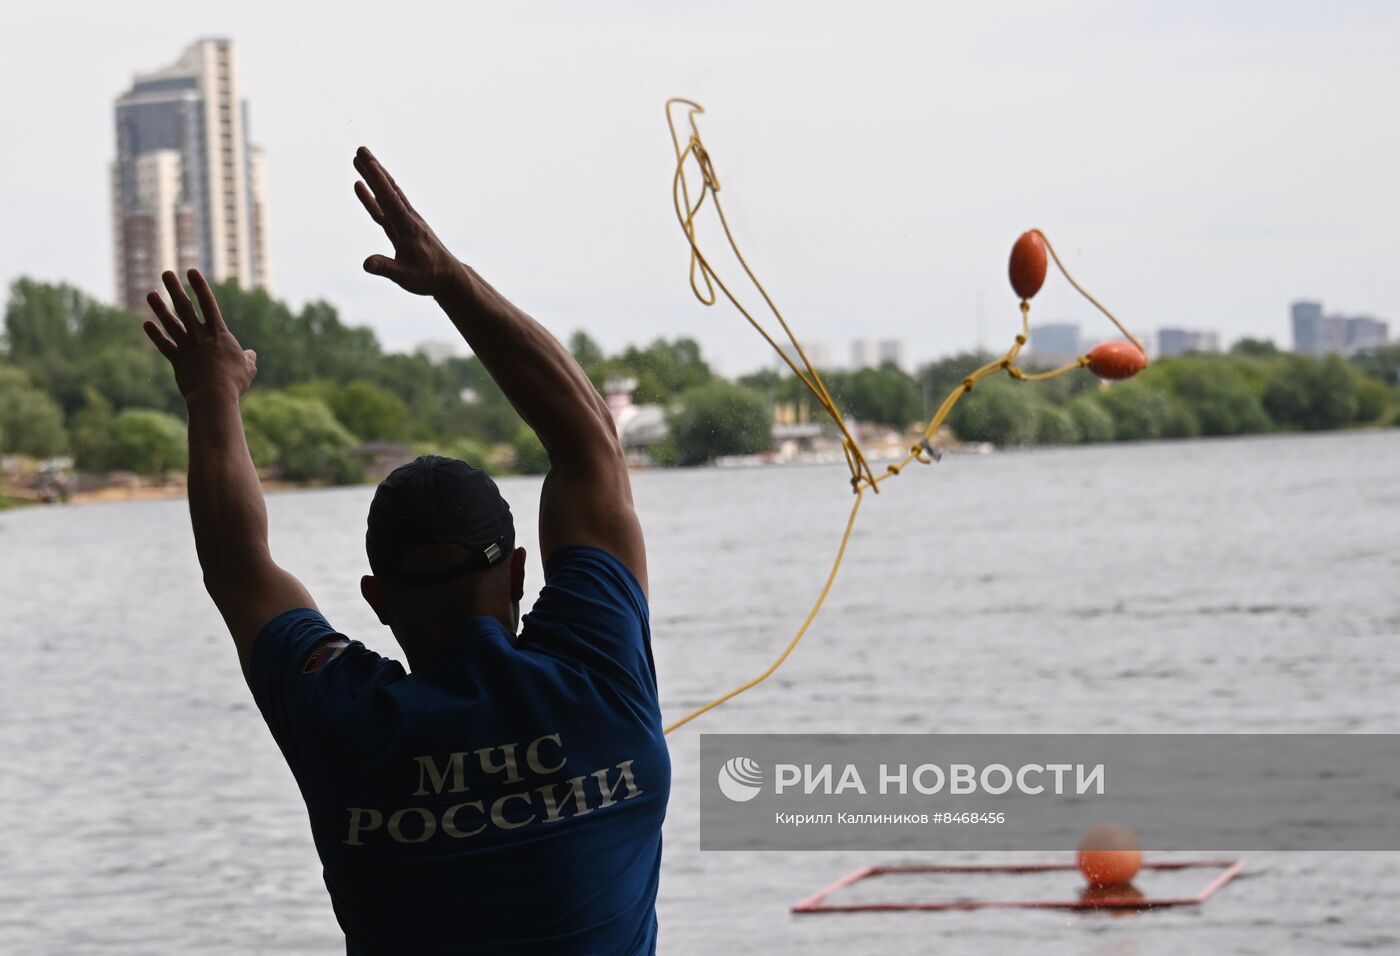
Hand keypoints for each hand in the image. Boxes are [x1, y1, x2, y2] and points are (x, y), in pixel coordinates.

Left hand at [144, 270, 256, 402]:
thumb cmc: (234, 381)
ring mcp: (187, 347)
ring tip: (150, 293)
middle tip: (166, 273)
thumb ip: (248, 358)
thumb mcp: (248, 368)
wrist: (214, 396)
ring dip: (160, 307)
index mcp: (219, 334)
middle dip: (175, 289)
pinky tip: (147, 324)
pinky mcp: (177, 361)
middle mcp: (200, 336)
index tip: (191, 271)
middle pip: (185, 307)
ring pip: (171, 323)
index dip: (200, 286)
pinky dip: (155, 335)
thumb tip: (250, 355)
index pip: (209, 304)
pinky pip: (164, 345)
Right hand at [354, 146, 459, 295]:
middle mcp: (406, 218)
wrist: (446, 276)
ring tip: (358, 158)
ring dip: (373, 176)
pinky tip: (359, 185)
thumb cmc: (427, 277)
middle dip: (374, 170)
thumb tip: (366, 264)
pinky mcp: (400, 225)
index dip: (379, 182)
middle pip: (388, 189)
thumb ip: (385, 268)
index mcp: (407, 228)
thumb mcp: (405, 276)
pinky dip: (372, 194)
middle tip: (360, 149)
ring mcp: (403, 220)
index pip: (391, 200)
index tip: (369, 162)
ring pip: (386, 193)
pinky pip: (383, 206)